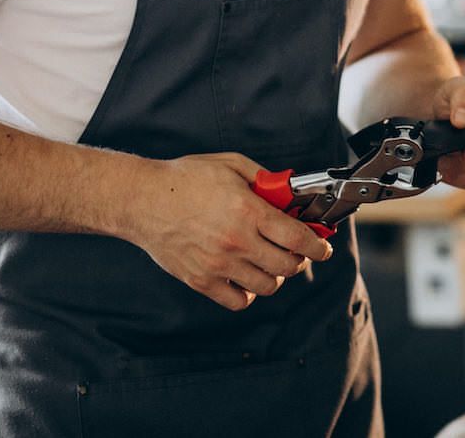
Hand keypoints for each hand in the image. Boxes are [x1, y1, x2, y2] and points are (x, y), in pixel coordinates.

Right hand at [125, 153, 332, 310]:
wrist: (142, 199)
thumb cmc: (185, 179)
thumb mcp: (232, 165)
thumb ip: (265, 180)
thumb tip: (288, 193)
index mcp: (248, 212)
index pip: (298, 238)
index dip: (318, 246)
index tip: (322, 248)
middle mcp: (236, 241)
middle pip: (287, 265)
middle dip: (299, 259)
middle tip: (295, 251)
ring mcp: (218, 264)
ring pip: (267, 286)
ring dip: (275, 275)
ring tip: (268, 262)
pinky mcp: (200, 280)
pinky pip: (237, 300)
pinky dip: (247, 292)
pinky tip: (245, 276)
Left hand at [432, 76, 464, 193]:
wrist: (450, 107)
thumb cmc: (460, 95)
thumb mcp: (460, 88)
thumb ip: (463, 100)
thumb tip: (463, 121)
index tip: (463, 154)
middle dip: (464, 165)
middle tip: (443, 156)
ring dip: (459, 173)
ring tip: (442, 158)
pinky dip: (458, 179)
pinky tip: (447, 166)